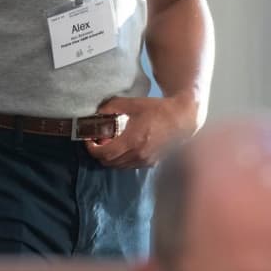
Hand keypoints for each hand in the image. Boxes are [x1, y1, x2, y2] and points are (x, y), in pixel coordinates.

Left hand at [84, 94, 199, 168]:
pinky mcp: (150, 163)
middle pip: (109, 162)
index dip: (92, 148)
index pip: (105, 153)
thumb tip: (96, 113)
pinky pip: (129, 166)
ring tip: (108, 143)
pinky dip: (120, 159)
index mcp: (132, 140)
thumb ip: (111, 108)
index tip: (88, 139)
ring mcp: (145, 161)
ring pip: (118, 166)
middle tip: (96, 141)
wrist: (181, 120)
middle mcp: (138, 155)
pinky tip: (122, 147)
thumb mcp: (131, 104)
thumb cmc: (156, 109)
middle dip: (98, 153)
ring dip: (109, 157)